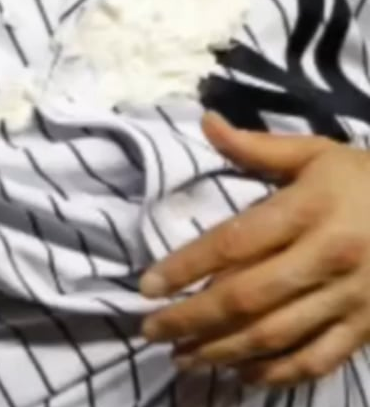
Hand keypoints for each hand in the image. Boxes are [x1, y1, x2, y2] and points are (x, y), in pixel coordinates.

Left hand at [139, 112, 369, 386]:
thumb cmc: (366, 179)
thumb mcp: (314, 153)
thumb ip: (255, 146)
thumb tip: (205, 121)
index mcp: (307, 209)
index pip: (234, 243)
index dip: (186, 266)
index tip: (147, 285)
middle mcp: (326, 257)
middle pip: (248, 296)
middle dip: (193, 318)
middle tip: (151, 329)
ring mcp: (350, 297)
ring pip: (277, 334)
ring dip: (224, 350)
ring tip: (183, 357)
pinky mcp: (369, 326)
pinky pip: (319, 358)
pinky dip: (279, 372)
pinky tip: (244, 374)